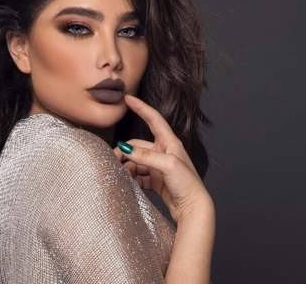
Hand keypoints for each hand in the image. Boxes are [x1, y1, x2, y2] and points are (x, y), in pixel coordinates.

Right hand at [113, 93, 211, 221]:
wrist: (193, 208)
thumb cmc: (187, 184)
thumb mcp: (167, 165)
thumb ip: (145, 156)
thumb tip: (126, 149)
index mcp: (169, 143)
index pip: (153, 119)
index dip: (141, 107)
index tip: (128, 98)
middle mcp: (164, 152)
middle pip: (138, 145)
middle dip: (125, 151)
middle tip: (112, 161)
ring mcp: (159, 167)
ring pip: (136, 161)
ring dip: (127, 167)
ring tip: (119, 175)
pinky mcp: (156, 180)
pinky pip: (138, 175)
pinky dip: (131, 178)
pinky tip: (127, 183)